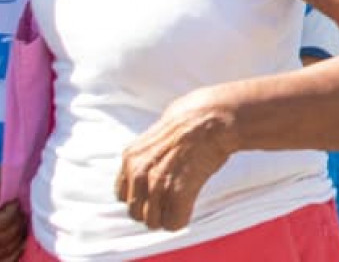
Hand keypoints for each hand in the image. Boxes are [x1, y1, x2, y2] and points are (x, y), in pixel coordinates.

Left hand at [116, 87, 237, 231]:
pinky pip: (173, 223)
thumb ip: (147, 152)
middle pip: (135, 212)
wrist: (215, 115)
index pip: (123, 195)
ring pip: (153, 222)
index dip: (143, 195)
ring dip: (168, 215)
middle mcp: (138, 172)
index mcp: (130, 157)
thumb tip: (154, 161)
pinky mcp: (176, 192)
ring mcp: (156, 184)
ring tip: (184, 200)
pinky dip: (183, 218)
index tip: (160, 190)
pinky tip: (191, 203)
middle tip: (173, 197)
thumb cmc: (195, 118)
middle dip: (154, 209)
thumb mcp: (159, 131)